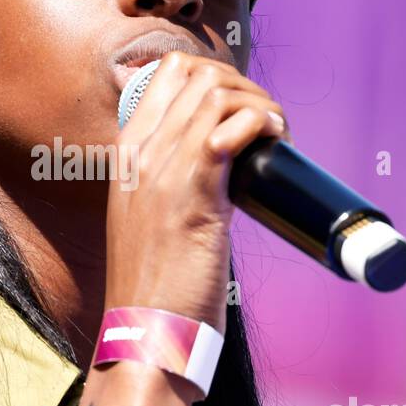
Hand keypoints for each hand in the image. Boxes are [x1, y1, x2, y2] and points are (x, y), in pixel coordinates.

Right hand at [103, 50, 290, 337]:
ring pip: (216, 94)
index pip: (168, 72)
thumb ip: (175, 185)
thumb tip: (224, 167)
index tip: (243, 107)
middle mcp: (140, 154)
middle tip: (269, 123)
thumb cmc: (157, 285)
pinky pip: (228, 130)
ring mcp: (162, 172)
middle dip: (246, 85)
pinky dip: (260, 122)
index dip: (217, 74)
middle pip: (197, 73)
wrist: (146, 333)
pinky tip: (275, 140)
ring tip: (278, 133)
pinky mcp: (192, 195)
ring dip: (260, 103)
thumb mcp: (152, 218)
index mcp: (127, 155)